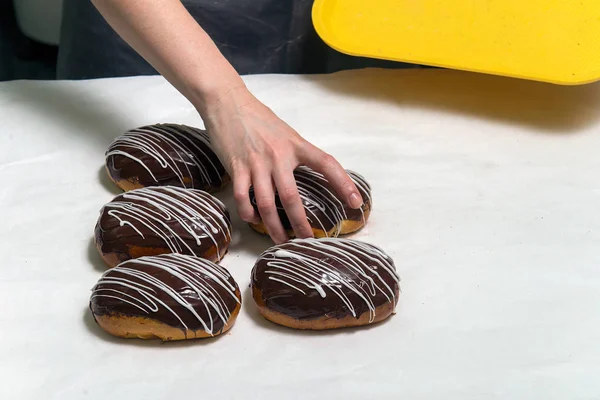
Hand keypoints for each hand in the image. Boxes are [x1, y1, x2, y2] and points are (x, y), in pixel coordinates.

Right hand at [200, 86, 363, 243]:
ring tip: (281, 239)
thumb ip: (297, 153)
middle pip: (291, 197)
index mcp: (296, 145)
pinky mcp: (237, 168)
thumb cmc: (259, 118)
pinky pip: (243, 198)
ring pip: (266, 203)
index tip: (355, 202)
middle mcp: (278, 155)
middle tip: (307, 240)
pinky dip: (248, 213)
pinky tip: (254, 219)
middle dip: (300, 223)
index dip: (343, 183)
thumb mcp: (285, 133)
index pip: (326, 164)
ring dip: (274, 227)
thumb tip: (310, 174)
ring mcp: (256, 163)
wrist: (227, 102)